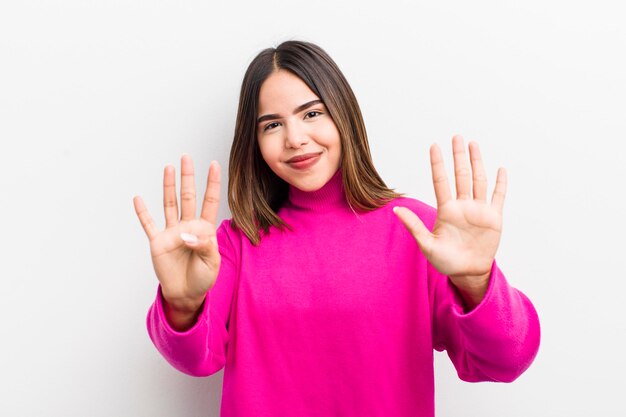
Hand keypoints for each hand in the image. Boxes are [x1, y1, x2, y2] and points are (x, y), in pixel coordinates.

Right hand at [133, 155, 221, 315]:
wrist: (186, 294)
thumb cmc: (203, 278)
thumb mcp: (212, 263)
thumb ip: (204, 246)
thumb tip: (187, 235)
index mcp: (205, 229)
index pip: (210, 201)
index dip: (212, 184)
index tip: (214, 164)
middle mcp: (188, 226)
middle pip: (188, 196)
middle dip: (188, 177)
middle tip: (186, 157)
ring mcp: (172, 232)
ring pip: (170, 204)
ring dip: (168, 186)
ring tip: (168, 168)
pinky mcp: (158, 242)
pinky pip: (149, 224)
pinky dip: (143, 212)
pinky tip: (138, 198)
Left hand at [393, 135, 506, 304]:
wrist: (467, 273)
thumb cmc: (445, 261)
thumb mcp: (427, 245)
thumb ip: (414, 226)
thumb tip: (396, 209)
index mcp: (446, 210)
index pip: (441, 181)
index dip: (438, 164)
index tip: (434, 145)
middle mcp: (462, 206)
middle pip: (461, 175)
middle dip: (459, 156)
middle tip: (456, 136)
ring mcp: (479, 210)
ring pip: (478, 180)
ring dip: (477, 162)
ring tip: (473, 144)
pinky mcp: (494, 218)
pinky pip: (498, 197)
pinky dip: (501, 184)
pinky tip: (501, 169)